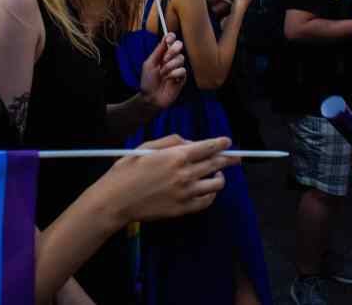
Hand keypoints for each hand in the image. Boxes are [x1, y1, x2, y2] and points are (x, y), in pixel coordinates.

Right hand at [104, 136, 236, 222]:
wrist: (115, 200)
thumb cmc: (127, 170)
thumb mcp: (147, 146)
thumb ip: (172, 142)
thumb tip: (192, 143)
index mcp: (176, 156)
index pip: (208, 147)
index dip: (221, 144)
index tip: (228, 142)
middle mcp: (185, 174)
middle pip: (216, 164)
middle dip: (228, 159)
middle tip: (235, 157)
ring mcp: (185, 194)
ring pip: (216, 184)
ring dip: (220, 177)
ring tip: (218, 174)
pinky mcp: (182, 209)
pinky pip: (206, 202)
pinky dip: (211, 195)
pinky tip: (208, 190)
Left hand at [139, 33, 186, 109]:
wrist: (151, 98)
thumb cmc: (148, 81)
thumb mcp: (150, 64)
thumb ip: (158, 51)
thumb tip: (166, 37)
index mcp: (163, 54)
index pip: (171, 41)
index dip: (171, 37)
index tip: (169, 40)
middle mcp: (172, 59)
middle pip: (179, 46)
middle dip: (173, 50)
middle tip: (165, 59)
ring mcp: (177, 68)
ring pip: (181, 58)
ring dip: (170, 66)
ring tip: (163, 74)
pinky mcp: (182, 77)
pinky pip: (183, 70)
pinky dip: (174, 74)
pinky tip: (169, 80)